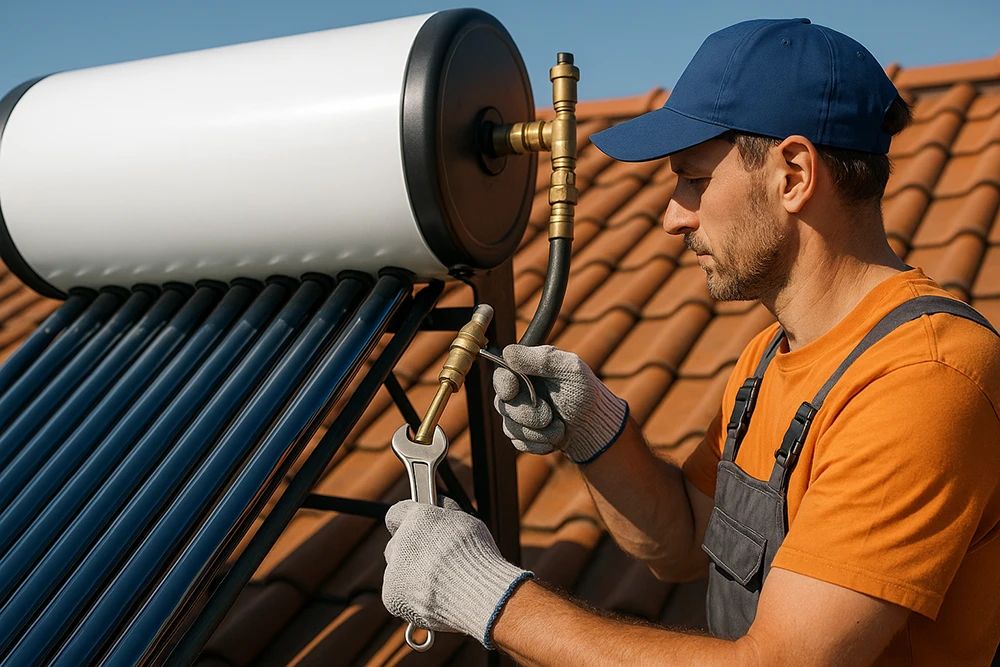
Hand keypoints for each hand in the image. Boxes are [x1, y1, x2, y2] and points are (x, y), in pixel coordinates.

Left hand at [382, 498, 532, 648]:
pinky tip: (434, 598)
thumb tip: (437, 505)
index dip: (406, 522)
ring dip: (412, 576)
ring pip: (397, 572)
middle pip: (397, 545)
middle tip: (434, 562)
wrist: (478, 595)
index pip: (396, 514)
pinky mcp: (392, 596)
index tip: (415, 529)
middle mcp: (401, 542)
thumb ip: (445, 513)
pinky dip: (412, 598)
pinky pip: (398, 595)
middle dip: (411, 552)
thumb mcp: (467, 522)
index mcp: (417, 518)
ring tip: (440, 584)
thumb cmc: (478, 559)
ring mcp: (393, 570)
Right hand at [492, 344, 628, 462]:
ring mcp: (519, 416)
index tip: (514, 390)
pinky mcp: (523, 436)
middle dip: (528, 414)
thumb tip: (509, 353)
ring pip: (510, 427)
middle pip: (502, 405)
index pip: (500, 374)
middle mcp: (519, 392)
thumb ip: (541, 359)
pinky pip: (519, 443)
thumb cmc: (585, 393)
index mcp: (526, 371)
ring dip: (538, 431)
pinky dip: (539, 443)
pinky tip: (555, 437)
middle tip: (549, 415)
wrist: (595, 427)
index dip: (504, 384)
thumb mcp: (570, 369)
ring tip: (559, 427)